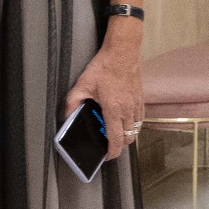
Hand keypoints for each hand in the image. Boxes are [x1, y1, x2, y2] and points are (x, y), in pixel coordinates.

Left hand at [63, 20, 143, 160]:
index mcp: (114, 110)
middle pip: (129, 138)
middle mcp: (128, 110)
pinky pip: (140, 118)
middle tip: (109, 143)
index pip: (117, 140)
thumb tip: (67, 115)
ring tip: (115, 131)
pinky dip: (134, 123)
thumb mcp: (82, 85)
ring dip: (127, 134)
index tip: (106, 156)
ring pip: (136, 129)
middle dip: (120, 145)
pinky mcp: (141, 98)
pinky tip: (123, 118)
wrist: (122, 52)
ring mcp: (136, 105)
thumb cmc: (104, 67)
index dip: (112, 153)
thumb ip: (73, 102)